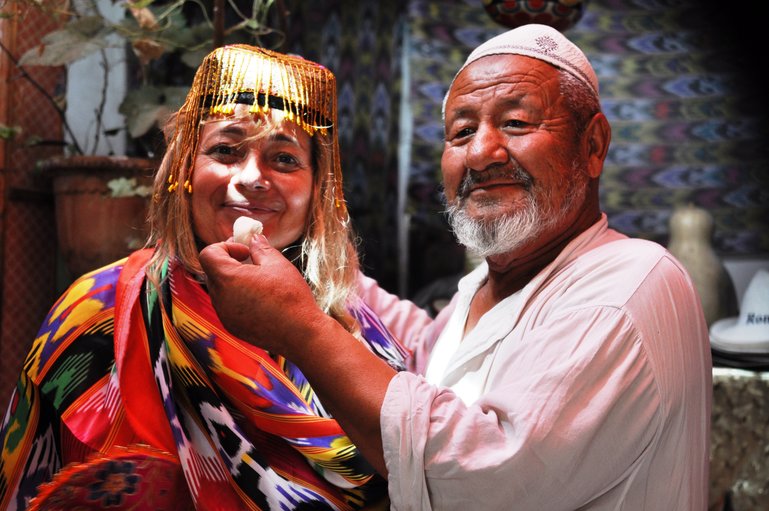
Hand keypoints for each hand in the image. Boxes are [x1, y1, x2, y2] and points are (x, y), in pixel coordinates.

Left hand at [199, 235, 323, 354]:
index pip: (208, 254)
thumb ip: (260, 248)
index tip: (245, 251)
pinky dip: (238, 297)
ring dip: (234, 280)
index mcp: (227, 279)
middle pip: (213, 271)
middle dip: (229, 261)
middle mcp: (220, 298)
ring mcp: (224, 315)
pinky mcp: (232, 326)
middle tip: (252, 259)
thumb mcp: (277, 264)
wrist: (300, 333)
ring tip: (260, 281)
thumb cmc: (290, 297)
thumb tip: (254, 238)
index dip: (224, 247)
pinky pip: (227, 305)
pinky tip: (261, 299)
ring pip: (220, 289)